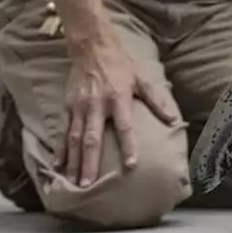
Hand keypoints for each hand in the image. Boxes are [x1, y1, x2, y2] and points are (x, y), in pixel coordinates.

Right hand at [56, 38, 176, 187]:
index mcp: (118, 99)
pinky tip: (58, 164)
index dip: (129, 147)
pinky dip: (60, 148)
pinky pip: (62, 130)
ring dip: (73, 161)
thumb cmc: (121, 65)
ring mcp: (79, 107)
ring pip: (74, 138)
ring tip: (72, 182)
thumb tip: (173, 119)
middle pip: (92, 139)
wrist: (92, 47)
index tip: (131, 166)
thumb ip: (156, 100)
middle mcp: (97, 105)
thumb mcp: (142, 79)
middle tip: (88, 185)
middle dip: (90, 163)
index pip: (125, 127)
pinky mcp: (67, 105)